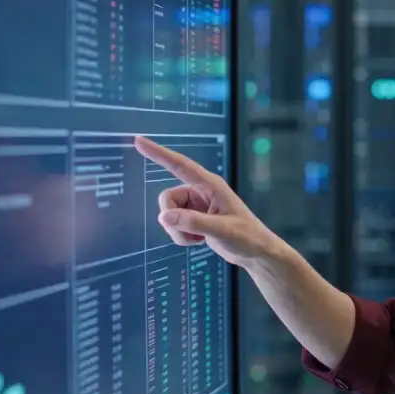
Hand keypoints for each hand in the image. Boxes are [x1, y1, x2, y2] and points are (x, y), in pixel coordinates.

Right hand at [134, 136, 282, 267]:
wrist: (255, 252)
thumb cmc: (246, 237)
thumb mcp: (222, 230)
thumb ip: (194, 222)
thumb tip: (164, 216)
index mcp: (210, 185)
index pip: (180, 165)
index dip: (159, 153)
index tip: (139, 141)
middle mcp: (200, 192)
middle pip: (167, 199)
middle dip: (172, 219)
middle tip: (193, 233)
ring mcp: (195, 205)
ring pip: (168, 214)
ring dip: (178, 231)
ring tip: (200, 238)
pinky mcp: (193, 218)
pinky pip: (173, 224)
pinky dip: (181, 236)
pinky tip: (200, 240)